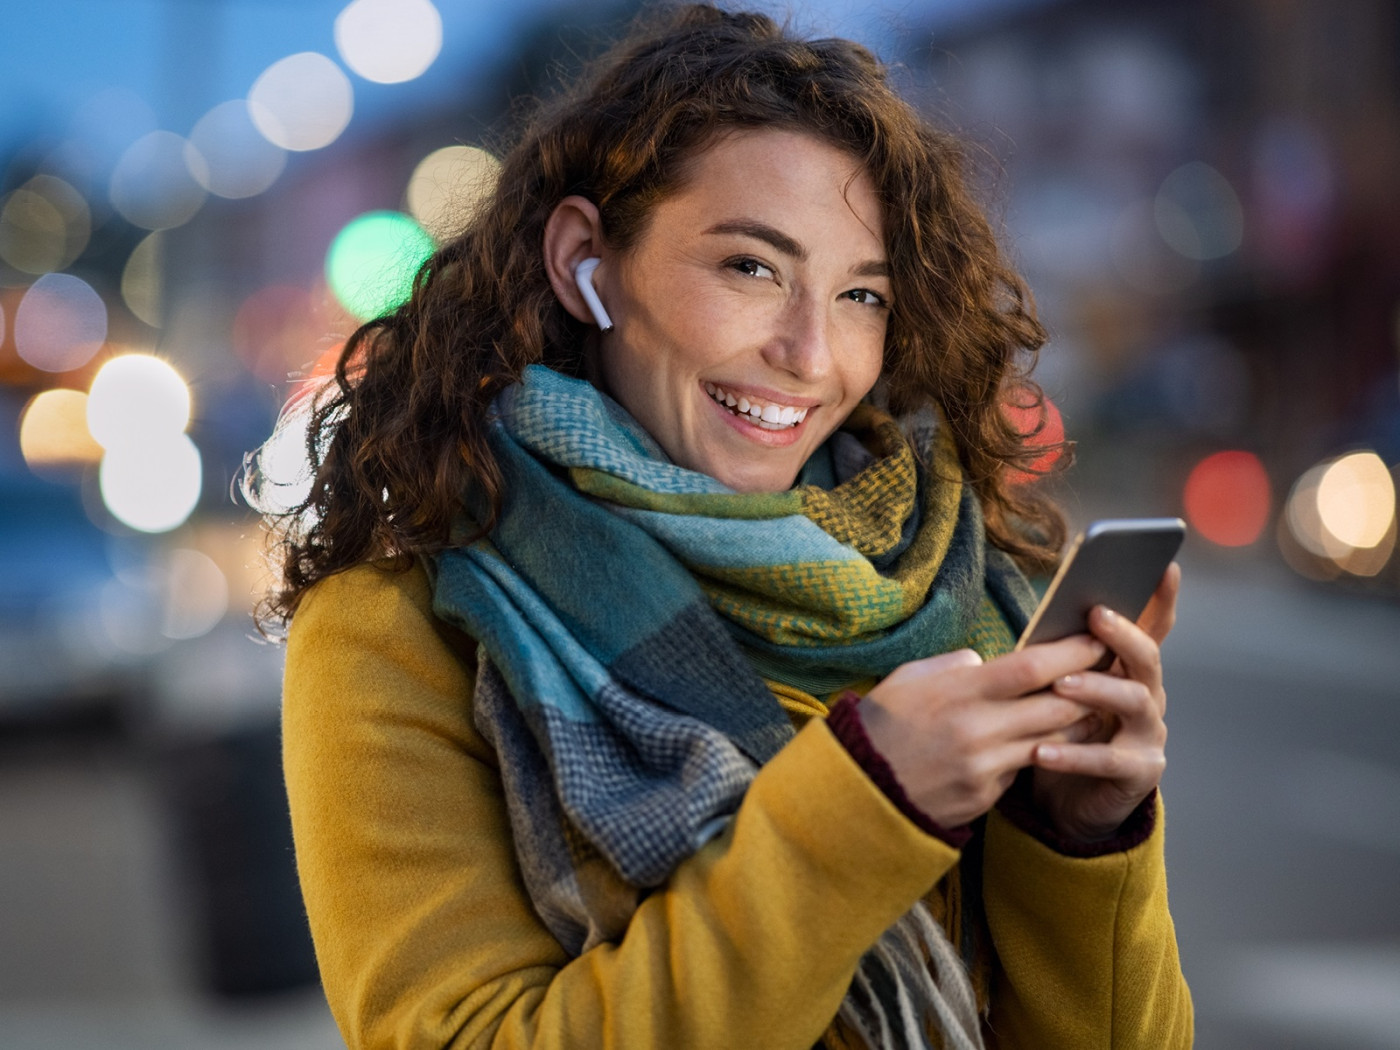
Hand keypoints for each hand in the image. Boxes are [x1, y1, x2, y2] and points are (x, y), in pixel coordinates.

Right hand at [858, 633, 1108, 829]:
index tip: (1096, 639)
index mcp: (959, 692)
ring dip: (1078, 723)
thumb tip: (984, 661)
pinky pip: (1025, 768)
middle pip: (1058, 704)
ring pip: (1054, 741)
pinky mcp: (986, 796)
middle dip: (1091, 686)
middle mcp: (978, 729)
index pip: (1032, 667)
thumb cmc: (880, 725)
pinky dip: (1040, 752)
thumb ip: (952, 665)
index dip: (1072, 652)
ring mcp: (985, 767)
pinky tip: (1048, 741)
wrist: (858, 790)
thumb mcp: (908, 679)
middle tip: (1110, 671)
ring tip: (1093, 705)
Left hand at [1030, 563, 1180, 841]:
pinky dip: (1074, 755)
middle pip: (1147, 658)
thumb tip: (1051, 611)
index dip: (1162, 598)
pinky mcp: (1139, 773)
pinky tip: (1041, 751)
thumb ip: (1063, 656)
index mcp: (1130, 670)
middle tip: (1096, 614)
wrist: (1069, 801)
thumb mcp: (1062, 688)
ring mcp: (1148, 734)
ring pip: (1133, 702)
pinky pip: (1108, 760)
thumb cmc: (1063, 731)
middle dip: (1125, 634)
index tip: (1166, 566)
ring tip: (1061, 685)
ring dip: (1097, 689)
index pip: (1152, 628)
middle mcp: (1148, 696)